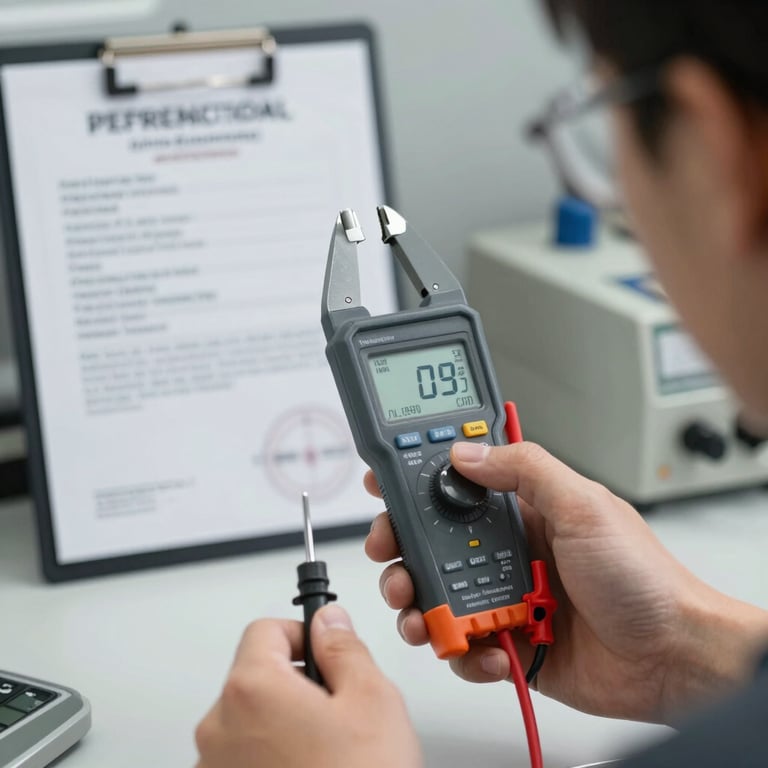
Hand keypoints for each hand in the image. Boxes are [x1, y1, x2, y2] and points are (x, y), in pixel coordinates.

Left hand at [195, 605, 421, 767]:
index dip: (301, 635)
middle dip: (296, 686)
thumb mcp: (373, 701)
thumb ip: (344, 648)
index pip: (265, 629)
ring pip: (251, 723)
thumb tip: (328, 622)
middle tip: (337, 713)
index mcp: (251, 690)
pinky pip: (244, 761)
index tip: (324, 654)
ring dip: (283, 726)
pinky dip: (271, 761)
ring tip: (327, 755)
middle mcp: (219, 729)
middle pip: (255, 677)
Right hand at [365, 441, 767, 723]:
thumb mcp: (584, 506)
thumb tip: (467, 451)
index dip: (416, 482)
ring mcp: (506, 597)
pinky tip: (486, 649)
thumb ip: (525, 470)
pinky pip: (464, 646)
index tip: (384, 484)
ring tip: (424, 613)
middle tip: (390, 553)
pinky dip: (463, 652)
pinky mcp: (509, 642)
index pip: (458, 487)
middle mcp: (508, 550)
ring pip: (438, 595)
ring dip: (420, 604)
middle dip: (402, 548)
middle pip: (432, 543)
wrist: (673, 658)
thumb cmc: (643, 577)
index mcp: (524, 511)